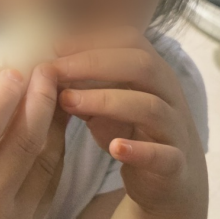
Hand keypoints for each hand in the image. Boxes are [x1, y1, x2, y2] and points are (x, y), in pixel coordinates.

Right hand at [0, 65, 66, 218]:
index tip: (16, 67)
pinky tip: (54, 134)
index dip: (4, 93)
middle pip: (25, 140)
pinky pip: (47, 186)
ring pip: (46, 161)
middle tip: (48, 71)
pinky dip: (53, 156)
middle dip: (40, 100)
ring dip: (55, 124)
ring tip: (58, 96)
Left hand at [53, 27, 206, 217]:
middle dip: (94, 64)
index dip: (94, 40)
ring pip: (150, 106)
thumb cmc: (132, 131)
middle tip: (55, 71)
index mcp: (152, 73)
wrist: (170, 178)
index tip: (56, 47)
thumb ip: (82, 84)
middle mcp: (168, 94)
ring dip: (106, 101)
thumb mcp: (104, 103)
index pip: (131, 40)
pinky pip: (165, 155)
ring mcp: (175, 129)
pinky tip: (115, 149)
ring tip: (68, 102)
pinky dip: (140, 151)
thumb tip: (44, 66)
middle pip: (142, 65)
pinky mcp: (176, 164)